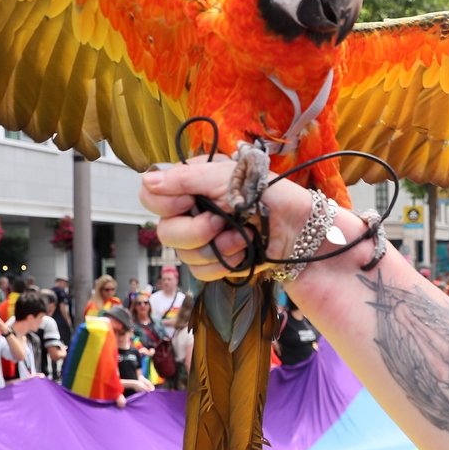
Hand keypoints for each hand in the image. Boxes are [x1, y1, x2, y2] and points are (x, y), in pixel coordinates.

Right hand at [140, 158, 311, 282]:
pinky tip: (243, 252)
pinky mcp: (216, 262)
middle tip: (220, 222)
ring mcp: (202, 239)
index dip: (166, 203)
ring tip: (242, 236)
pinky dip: (224, 264)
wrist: (300, 228)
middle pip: (164, 232)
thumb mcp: (227, 177)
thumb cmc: (270, 194)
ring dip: (216, 248)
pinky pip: (201, 272)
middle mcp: (191, 212)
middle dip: (195, 231)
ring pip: (183, 255)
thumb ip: (186, 178)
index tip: (190, 201)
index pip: (151, 196)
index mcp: (190, 186)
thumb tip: (147, 180)